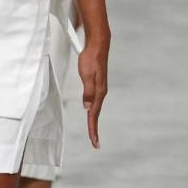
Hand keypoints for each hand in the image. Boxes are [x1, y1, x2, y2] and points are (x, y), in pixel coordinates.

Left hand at [78, 34, 108, 148]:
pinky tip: (92, 112)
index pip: (94, 115)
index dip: (93, 129)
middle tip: (95, 143)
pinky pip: (94, 101)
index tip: (94, 142)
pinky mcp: (97, 84)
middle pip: (96, 114)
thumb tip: (87, 108)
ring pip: (96, 108)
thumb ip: (87, 91)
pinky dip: (93, 110)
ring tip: (93, 132)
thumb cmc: (91, 58)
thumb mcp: (86, 74)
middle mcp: (101, 92)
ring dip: (94, 121)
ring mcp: (99, 88)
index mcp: (99, 92)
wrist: (98, 45)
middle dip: (94, 129)